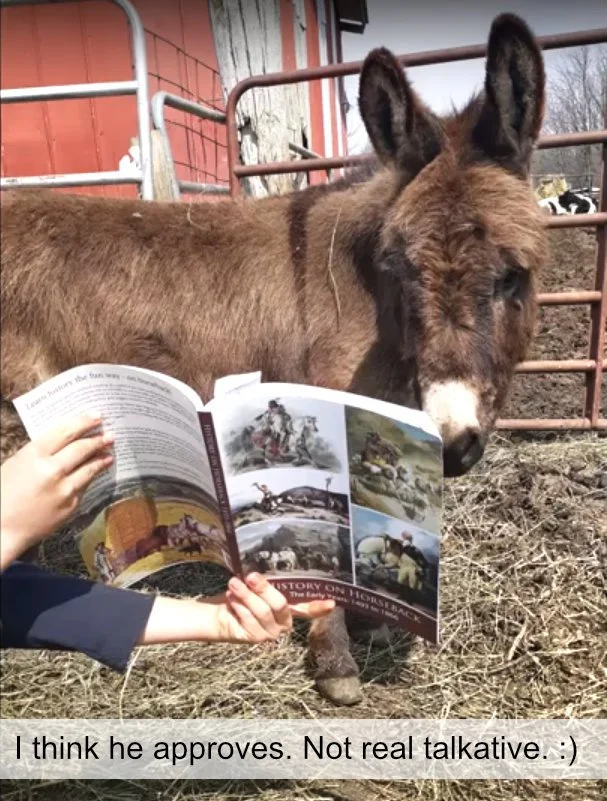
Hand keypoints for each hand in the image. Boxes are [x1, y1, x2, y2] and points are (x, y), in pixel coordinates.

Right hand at [0, 413, 113, 568]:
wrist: (2, 528)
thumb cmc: (4, 493)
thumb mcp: (17, 463)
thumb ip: (41, 451)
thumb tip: (66, 440)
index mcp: (34, 455)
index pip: (66, 431)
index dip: (84, 421)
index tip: (97, 416)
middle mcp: (52, 470)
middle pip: (82, 448)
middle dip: (99, 439)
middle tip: (109, 434)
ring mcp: (64, 489)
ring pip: (90, 467)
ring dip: (102, 457)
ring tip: (109, 451)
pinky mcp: (71, 505)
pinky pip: (85, 486)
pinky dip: (92, 476)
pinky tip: (97, 471)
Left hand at [214, 572, 335, 643]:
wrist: (219, 613)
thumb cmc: (242, 596)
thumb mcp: (257, 587)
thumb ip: (268, 581)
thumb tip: (270, 564)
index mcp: (290, 609)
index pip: (308, 609)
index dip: (319, 607)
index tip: (331, 603)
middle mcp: (284, 623)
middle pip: (280, 604)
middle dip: (265, 588)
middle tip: (251, 576)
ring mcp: (270, 633)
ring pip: (262, 611)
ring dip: (246, 595)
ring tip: (234, 583)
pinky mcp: (255, 638)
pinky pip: (248, 619)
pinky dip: (238, 605)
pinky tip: (231, 598)